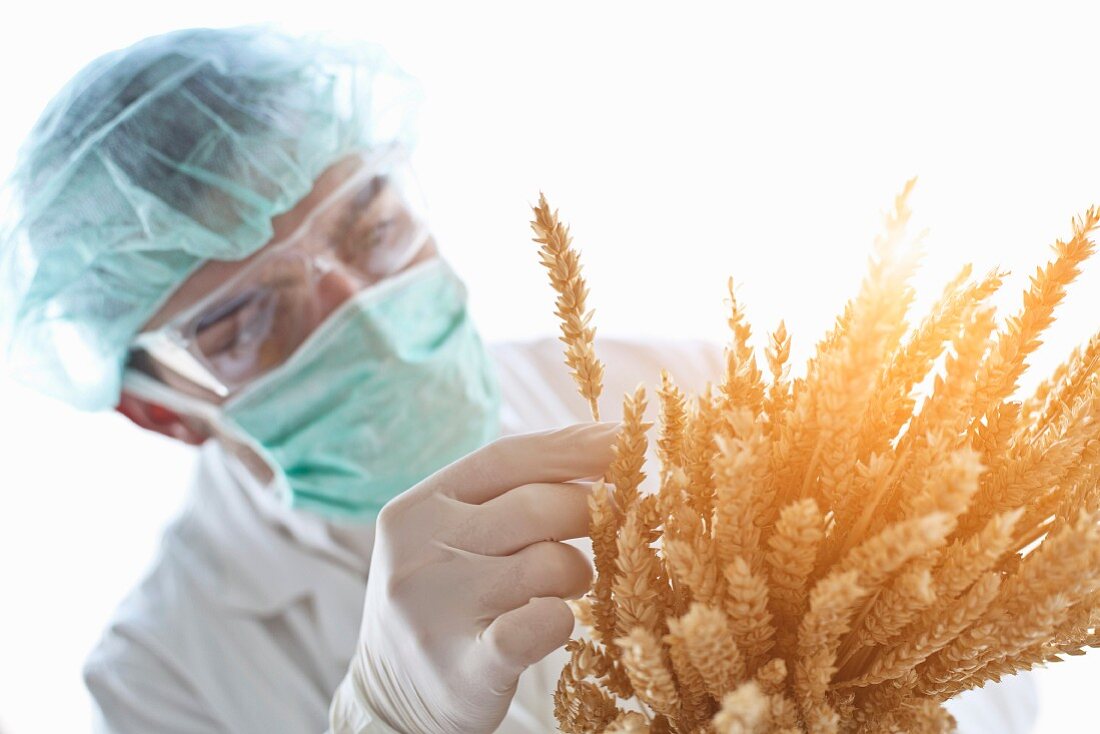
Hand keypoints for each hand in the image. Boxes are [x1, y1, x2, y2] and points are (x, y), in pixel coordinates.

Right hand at [343, 422, 617, 733]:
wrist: (390, 697)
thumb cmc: (443, 600)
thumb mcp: (450, 538)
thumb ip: (506, 496)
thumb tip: (600, 457)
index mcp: (417, 508)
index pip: (505, 458)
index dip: (573, 446)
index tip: (624, 440)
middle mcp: (419, 553)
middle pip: (533, 507)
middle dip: (590, 510)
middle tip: (611, 524)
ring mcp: (438, 611)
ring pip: (547, 563)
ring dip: (578, 570)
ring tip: (572, 583)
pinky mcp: (465, 668)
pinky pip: (541, 624)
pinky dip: (562, 617)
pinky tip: (554, 620)